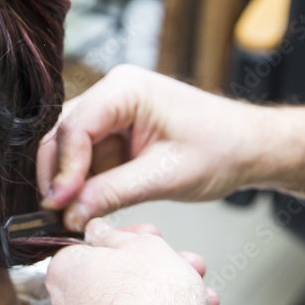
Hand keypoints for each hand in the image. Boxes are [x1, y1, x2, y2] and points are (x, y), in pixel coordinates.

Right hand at [38, 65, 260, 230]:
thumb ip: (113, 192)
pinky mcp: (112, 133)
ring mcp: (109, 112)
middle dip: (58, 175)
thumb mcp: (166, 176)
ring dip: (67, 181)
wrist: (249, 148)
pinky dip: (81, 183)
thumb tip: (70, 213)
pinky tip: (82, 206)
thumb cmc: (221, 150)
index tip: (58, 205)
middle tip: (55, 214)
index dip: (63, 168)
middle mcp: (111, 93)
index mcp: (125, 89)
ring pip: (68, 147)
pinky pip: (85, 158)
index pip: (75, 126)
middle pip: (63, 133)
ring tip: (68, 215)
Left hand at [46, 220, 270, 304]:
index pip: (88, 249)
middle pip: (111, 281)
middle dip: (151, 270)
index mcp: (65, 274)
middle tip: (178, 265)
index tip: (145, 239)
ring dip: (164, 299)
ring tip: (196, 295)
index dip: (123, 239)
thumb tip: (100, 231)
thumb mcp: (142, 246)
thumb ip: (118, 235)